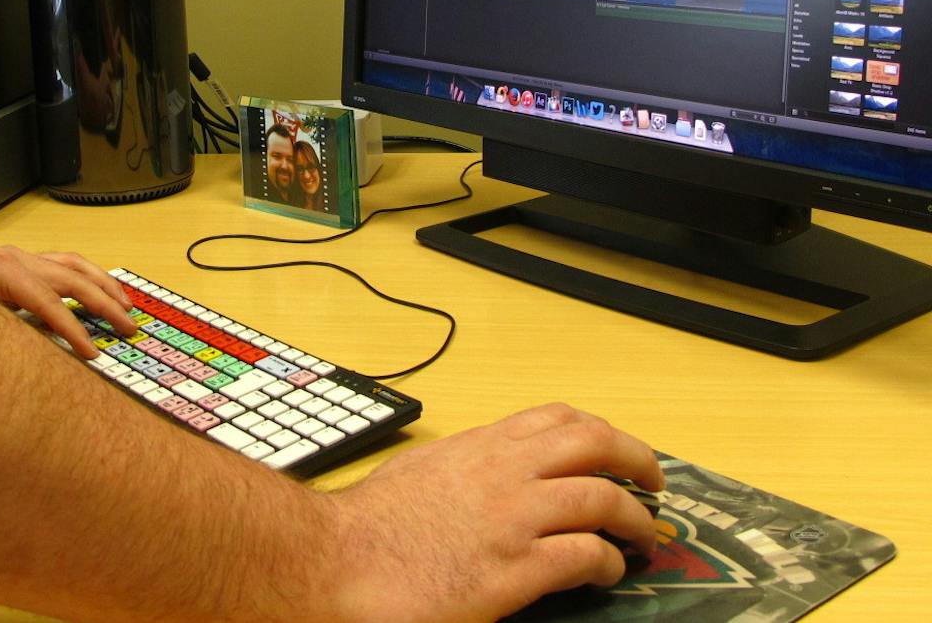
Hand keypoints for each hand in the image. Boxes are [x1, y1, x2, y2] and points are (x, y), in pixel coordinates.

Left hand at [0, 246, 136, 357]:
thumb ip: (9, 339)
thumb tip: (49, 355)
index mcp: (2, 272)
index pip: (48, 302)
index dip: (72, 330)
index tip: (93, 354)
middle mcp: (16, 258)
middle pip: (71, 278)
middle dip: (103, 304)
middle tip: (127, 328)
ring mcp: (21, 256)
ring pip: (75, 264)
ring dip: (104, 285)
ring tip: (127, 308)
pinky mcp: (24, 261)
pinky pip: (66, 263)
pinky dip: (90, 277)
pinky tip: (105, 292)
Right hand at [331, 403, 663, 622]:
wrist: (339, 562)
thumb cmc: (370, 526)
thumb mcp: (422, 472)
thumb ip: (464, 467)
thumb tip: (486, 476)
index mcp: (480, 447)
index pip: (557, 419)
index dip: (600, 433)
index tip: (618, 452)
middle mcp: (504, 472)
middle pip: (594, 444)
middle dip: (637, 460)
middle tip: (654, 485)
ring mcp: (512, 518)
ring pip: (602, 497)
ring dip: (636, 518)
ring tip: (644, 538)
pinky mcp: (515, 569)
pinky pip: (585, 555)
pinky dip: (608, 562)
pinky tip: (608, 573)